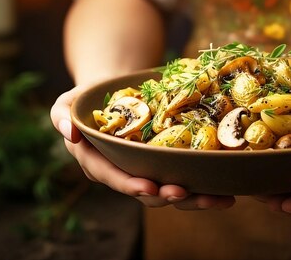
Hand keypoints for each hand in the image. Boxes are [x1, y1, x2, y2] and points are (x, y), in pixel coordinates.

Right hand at [50, 86, 234, 209]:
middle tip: (185, 193)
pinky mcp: (168, 165)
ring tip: (218, 199)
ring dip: (194, 199)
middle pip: (147, 192)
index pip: (114, 178)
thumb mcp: (68, 103)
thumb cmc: (87, 98)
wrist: (113, 91)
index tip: (149, 188)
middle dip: (167, 196)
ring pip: (171, 192)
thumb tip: (70, 132)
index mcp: (99, 163)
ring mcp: (148, 171)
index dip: (130, 185)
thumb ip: (63, 116)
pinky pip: (186, 178)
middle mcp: (124, 173)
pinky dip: (206, 187)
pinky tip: (228, 192)